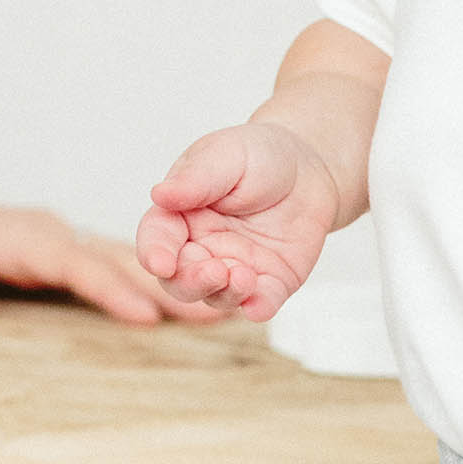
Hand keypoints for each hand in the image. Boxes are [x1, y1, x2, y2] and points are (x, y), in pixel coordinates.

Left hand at [0, 191, 222, 323]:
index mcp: (21, 236)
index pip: (74, 261)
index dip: (112, 286)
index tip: (148, 313)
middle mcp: (51, 236)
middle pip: (118, 260)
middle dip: (169, 284)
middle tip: (223, 307)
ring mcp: (61, 249)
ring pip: (127, 266)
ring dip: (174, 288)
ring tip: (226, 312)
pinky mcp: (64, 267)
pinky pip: (116, 276)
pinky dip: (154, 291)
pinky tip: (188, 313)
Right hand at [137, 122, 338, 320]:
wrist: (307, 166)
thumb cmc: (258, 154)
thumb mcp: (227, 154)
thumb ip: (196, 178)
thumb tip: (159, 194)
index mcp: (180, 216)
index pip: (157, 239)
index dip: (154, 253)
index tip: (161, 263)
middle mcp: (201, 248)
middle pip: (180, 279)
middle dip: (192, 283)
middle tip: (214, 272)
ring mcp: (235, 268)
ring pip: (217, 297)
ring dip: (225, 294)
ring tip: (244, 277)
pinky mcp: (269, 282)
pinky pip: (260, 303)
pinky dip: (258, 308)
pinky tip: (259, 306)